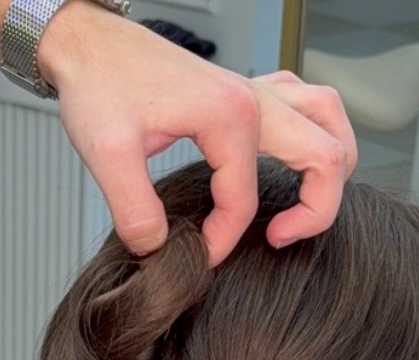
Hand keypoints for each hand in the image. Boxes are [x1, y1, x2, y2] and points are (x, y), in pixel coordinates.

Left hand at [39, 3, 356, 264]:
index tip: (201, 258)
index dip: (225, 240)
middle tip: (278, 238)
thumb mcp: (106, 154)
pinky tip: (285, 160)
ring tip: (303, 206)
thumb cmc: (98, 83)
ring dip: (331, 165)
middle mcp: (255, 97)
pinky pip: (305, 105)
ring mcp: (255, 87)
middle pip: (326, 156)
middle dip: (315, 210)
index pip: (244, 201)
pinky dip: (312, 134)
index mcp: (230, 116)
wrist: (88, 42)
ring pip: (328, 121)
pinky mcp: (245, 86)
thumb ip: (133, 209)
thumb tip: (157, 249)